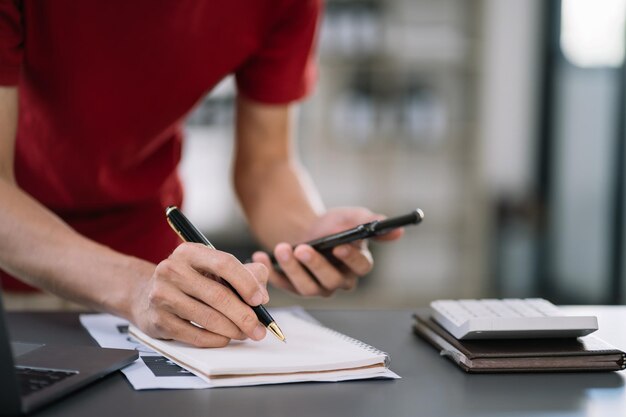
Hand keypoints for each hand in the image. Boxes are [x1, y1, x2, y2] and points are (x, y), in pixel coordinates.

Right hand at [130, 243, 269, 346]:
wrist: (147, 293)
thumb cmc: (190, 280)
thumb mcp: (214, 268)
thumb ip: (245, 274)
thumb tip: (262, 296)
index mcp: (189, 252)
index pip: (224, 264)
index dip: (246, 283)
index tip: (261, 300)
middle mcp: (172, 270)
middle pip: (218, 295)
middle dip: (244, 315)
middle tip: (259, 328)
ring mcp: (162, 295)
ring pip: (208, 318)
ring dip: (233, 330)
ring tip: (245, 333)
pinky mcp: (159, 320)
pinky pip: (195, 335)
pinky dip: (215, 340)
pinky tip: (225, 338)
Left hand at [252, 207, 403, 296]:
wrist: (307, 229)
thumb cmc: (333, 225)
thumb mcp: (351, 217)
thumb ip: (371, 222)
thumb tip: (398, 231)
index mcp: (358, 266)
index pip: (360, 267)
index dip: (350, 258)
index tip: (340, 245)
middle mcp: (339, 281)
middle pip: (331, 281)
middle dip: (316, 265)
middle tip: (303, 249)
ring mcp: (316, 287)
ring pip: (306, 287)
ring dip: (293, 269)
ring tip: (282, 248)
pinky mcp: (294, 287)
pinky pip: (283, 284)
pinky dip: (270, 272)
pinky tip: (259, 256)